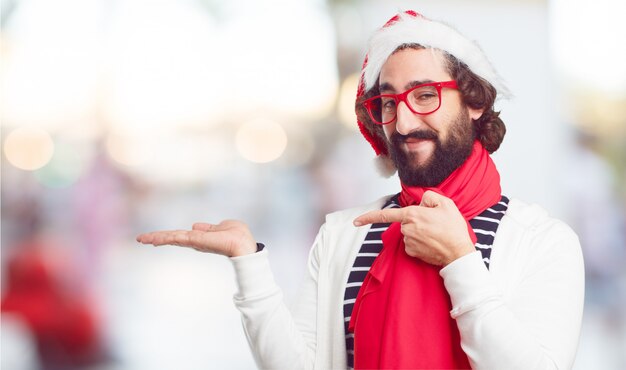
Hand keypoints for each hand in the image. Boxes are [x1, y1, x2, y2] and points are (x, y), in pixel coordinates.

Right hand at [136, 220, 257, 256]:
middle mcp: (195, 241)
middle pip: (172, 238)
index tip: (152, 237)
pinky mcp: (197, 241)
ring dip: (157, 238)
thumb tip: (195, 226)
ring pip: (172, 238)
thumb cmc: (238, 236)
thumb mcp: (222, 227)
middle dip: (157, 238)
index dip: (167, 235)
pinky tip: (154, 239)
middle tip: (140, 239)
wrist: (245, 245)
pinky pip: (179, 237)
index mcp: (200, 237)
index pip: (180, 235)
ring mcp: (195, 242)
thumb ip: (208, 228)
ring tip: (141, 239)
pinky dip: (166, 237)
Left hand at [353, 191, 474, 265]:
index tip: (355, 221)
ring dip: (419, 231)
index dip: (368, 217)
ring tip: (436, 233)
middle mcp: (407, 229)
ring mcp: (408, 242)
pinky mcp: (412, 252)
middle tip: (435, 223)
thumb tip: (421, 203)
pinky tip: (432, 242)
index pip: (385, 215)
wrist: (458, 253)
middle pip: (405, 221)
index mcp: (412, 215)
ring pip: (409, 232)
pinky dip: (420, 242)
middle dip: (416, 220)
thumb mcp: (446, 204)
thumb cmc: (453, 229)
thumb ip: (429, 197)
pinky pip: (412, 243)